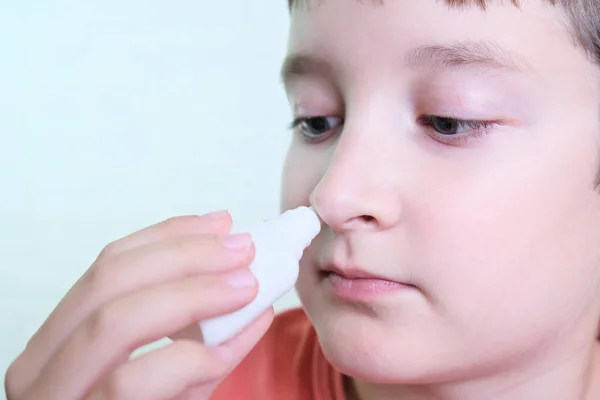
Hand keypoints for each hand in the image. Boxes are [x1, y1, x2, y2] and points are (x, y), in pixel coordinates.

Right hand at [5, 211, 273, 399]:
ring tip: (247, 285)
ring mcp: (57, 399)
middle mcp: (42, 366)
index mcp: (61, 339)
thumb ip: (205, 330)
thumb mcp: (174, 375)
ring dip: (192, 293)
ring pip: (116, 321)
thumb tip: (251, 279)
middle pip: (112, 280)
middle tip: (245, 249)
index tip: (222, 222)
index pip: (111, 264)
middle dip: (187, 255)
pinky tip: (227, 346)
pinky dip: (188, 355)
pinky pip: (133, 380)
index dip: (171, 235)